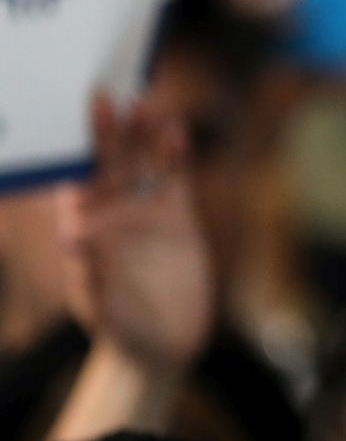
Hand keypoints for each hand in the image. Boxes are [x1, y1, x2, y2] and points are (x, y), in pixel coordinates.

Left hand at [56, 92, 215, 374]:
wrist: (162, 345)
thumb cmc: (120, 328)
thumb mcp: (100, 307)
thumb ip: (89, 273)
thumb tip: (72, 238)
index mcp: (83, 227)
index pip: (78, 180)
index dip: (78, 151)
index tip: (76, 127)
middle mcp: (112, 212)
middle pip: (111, 162)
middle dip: (110, 131)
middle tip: (109, 95)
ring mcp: (146, 211)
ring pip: (144, 163)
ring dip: (144, 134)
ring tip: (147, 103)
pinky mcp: (179, 218)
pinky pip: (175, 180)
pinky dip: (176, 155)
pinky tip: (176, 131)